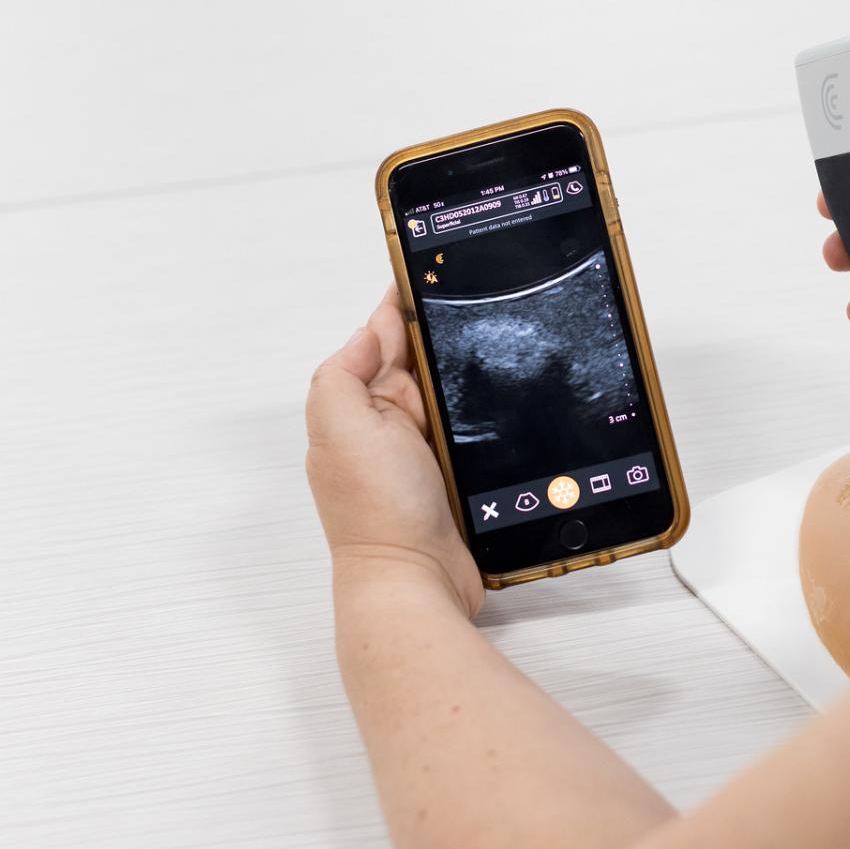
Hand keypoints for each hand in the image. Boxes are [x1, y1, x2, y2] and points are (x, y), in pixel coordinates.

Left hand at [306, 289, 483, 617]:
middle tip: (480, 293)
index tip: (434, 268)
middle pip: (423, 358)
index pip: (382, 336)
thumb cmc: (376, 512)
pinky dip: (488, 409)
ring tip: (501, 335)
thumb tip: (371, 327)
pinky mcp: (457, 471)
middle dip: (446, 331)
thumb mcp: (340, 425)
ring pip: (454, 388)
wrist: (416, 580)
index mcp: (354, 403)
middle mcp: (387, 423)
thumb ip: (344, 370)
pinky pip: (474, 424)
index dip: (406, 302)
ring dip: (472, 371)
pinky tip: (510, 393)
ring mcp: (424, 448)